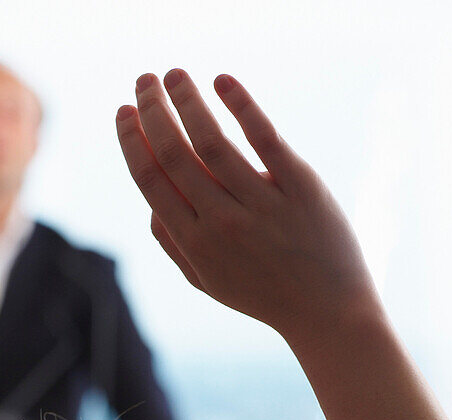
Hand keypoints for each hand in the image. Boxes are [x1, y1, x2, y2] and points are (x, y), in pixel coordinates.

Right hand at [116, 71, 380, 347]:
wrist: (327, 312)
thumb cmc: (263, 294)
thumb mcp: (208, 281)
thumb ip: (173, 244)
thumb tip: (150, 201)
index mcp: (196, 244)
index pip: (152, 181)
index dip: (133, 141)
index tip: (124, 110)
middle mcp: (223, 224)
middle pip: (176, 154)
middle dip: (152, 111)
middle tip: (144, 80)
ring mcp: (262, 205)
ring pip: (212, 141)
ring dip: (187, 100)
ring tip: (174, 75)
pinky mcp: (300, 187)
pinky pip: (265, 137)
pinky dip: (241, 105)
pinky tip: (221, 82)